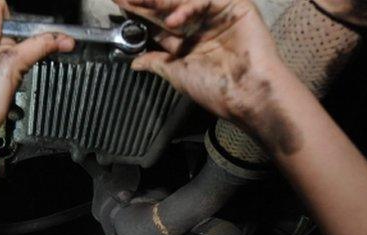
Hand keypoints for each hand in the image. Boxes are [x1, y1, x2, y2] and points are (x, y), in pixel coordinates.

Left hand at [118, 0, 289, 128]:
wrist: (247, 93)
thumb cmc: (217, 88)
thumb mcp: (177, 74)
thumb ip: (156, 62)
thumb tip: (135, 63)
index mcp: (187, 41)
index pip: (158, 22)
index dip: (139, 14)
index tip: (120, 5)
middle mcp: (201, 25)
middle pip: (168, 8)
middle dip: (145, 2)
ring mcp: (217, 14)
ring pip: (185, 0)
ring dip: (160, 1)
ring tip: (138, 1)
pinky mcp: (235, 7)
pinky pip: (207, 0)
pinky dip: (188, 7)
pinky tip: (173, 20)